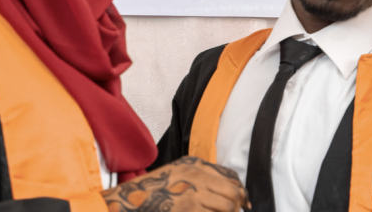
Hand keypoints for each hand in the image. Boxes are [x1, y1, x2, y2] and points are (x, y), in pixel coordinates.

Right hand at [103, 156, 248, 211]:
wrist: (127, 203)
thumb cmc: (150, 193)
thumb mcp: (175, 174)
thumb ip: (200, 177)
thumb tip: (231, 191)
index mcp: (192, 165)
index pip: (230, 177)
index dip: (241, 192)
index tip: (244, 202)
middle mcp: (194, 175)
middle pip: (232, 192)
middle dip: (237, 206)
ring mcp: (191, 193)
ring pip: (227, 207)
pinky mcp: (188, 208)